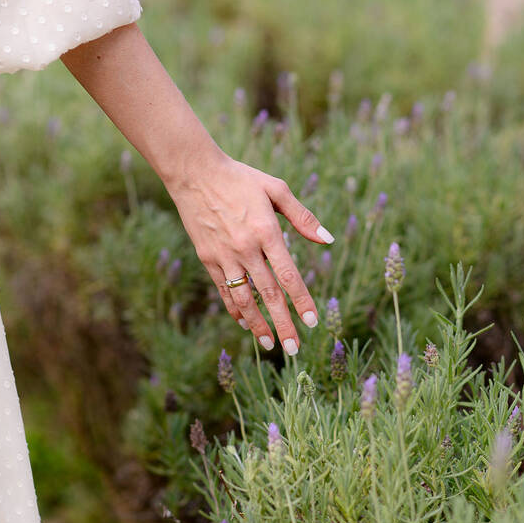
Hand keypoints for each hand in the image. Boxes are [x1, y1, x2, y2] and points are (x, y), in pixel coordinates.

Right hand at [167, 150, 334, 353]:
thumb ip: (304, 217)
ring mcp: (224, 255)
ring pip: (243, 299)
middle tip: (294, 349)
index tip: (312, 322)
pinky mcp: (208, 258)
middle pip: (268, 294)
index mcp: (266, 231)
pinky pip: (224, 290)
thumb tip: (329, 240)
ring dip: (257, 325)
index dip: (301, 301)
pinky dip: (235, 309)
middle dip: (282, 324)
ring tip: (270, 344)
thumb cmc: (240, 178)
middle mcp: (246, 248)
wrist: (194, 173)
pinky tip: (245, 324)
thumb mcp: (276, 189)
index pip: (288, 274)